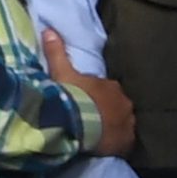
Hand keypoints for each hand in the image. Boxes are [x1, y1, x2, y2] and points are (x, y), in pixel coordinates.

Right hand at [42, 28, 135, 156]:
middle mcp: (124, 101)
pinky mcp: (127, 140)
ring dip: (114, 127)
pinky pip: (125, 142)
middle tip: (94, 121)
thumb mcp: (62, 72)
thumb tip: (49, 30)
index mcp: (110, 86)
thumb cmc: (73, 96)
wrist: (81, 121)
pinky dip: (119, 143)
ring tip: (101, 136)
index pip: (105, 91)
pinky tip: (110, 147)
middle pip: (116, 106)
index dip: (97, 98)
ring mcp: (128, 121)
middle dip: (108, 112)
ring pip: (123, 123)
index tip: (87, 104)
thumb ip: (57, 52)